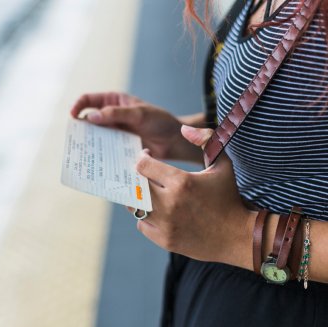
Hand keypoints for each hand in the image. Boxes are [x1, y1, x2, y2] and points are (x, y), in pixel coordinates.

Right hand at [70, 92, 200, 160]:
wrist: (174, 141)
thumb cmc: (159, 121)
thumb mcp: (139, 114)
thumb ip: (116, 114)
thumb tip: (91, 116)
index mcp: (113, 101)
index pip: (89, 100)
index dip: (78, 106)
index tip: (73, 117)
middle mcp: (111, 116)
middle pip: (89, 120)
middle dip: (81, 128)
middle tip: (75, 139)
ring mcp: (114, 132)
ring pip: (96, 136)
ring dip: (89, 143)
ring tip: (83, 152)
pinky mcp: (119, 147)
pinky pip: (105, 150)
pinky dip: (100, 154)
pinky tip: (97, 161)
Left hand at [132, 125, 255, 268]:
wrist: (239, 236)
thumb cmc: (228, 197)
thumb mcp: (222, 164)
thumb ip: (206, 139)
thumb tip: (184, 129)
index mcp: (181, 181)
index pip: (143, 165)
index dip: (142, 158)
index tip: (147, 156)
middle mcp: (170, 203)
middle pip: (135, 185)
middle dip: (137, 177)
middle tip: (145, 175)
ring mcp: (166, 224)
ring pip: (134, 206)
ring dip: (138, 197)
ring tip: (149, 192)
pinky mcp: (164, 240)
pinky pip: (142, 225)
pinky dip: (146, 217)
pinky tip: (157, 211)